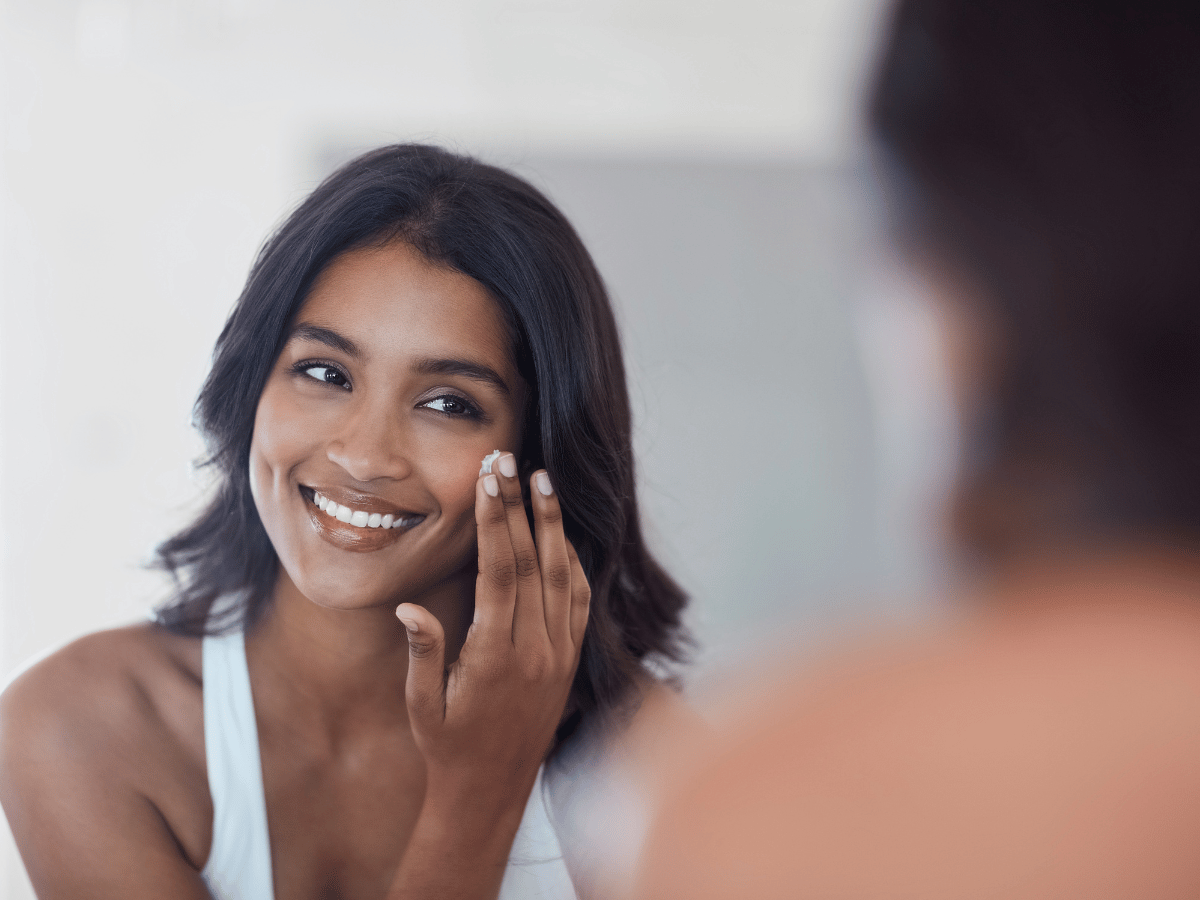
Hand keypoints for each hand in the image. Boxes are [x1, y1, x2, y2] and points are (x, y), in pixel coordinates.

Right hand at [395, 452, 590, 810]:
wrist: (491, 793)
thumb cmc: (447, 748)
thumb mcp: (422, 706)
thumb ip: (423, 651)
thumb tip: (410, 606)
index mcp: (495, 655)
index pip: (500, 571)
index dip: (495, 521)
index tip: (490, 480)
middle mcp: (534, 650)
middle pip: (533, 562)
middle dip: (521, 506)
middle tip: (512, 462)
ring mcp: (558, 656)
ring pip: (562, 576)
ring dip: (553, 526)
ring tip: (544, 482)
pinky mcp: (569, 663)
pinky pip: (577, 603)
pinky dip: (572, 564)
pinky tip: (562, 538)